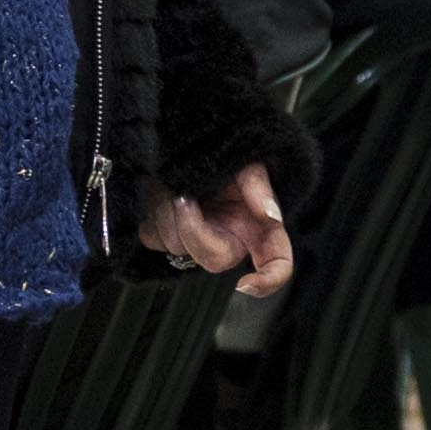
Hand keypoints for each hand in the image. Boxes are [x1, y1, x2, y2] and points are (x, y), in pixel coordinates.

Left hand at [140, 165, 291, 293]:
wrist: (188, 146)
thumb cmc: (223, 157)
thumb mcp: (246, 163)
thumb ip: (258, 186)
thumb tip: (269, 213)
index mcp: (256, 227)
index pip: (277, 263)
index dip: (268, 280)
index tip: (244, 283)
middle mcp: (227, 238)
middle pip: (214, 260)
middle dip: (194, 231)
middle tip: (185, 198)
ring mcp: (195, 239)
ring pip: (177, 248)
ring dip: (170, 213)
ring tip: (174, 186)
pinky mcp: (165, 234)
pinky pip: (153, 239)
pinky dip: (153, 215)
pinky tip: (162, 194)